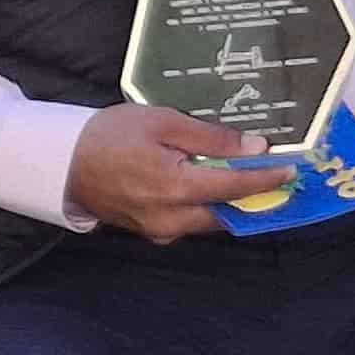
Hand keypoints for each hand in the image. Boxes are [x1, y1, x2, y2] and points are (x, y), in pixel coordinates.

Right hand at [63, 104, 291, 243]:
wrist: (62, 161)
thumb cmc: (112, 134)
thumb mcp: (163, 122)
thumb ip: (211, 138)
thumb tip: (254, 148)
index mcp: (175, 188)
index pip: (234, 187)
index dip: (265, 178)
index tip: (291, 169)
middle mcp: (171, 219)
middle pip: (225, 212)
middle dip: (252, 196)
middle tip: (276, 175)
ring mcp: (159, 231)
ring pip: (208, 220)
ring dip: (229, 202)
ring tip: (247, 177)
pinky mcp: (150, 232)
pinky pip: (188, 222)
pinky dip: (205, 206)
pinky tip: (211, 185)